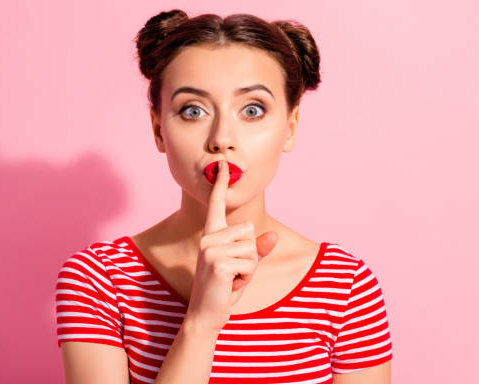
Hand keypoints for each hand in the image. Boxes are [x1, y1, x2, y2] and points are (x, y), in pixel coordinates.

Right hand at [185, 160, 278, 330]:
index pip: (216, 205)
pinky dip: (247, 278)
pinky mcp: (219, 263)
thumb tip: (272, 234)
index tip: (222, 164)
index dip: (220, 184)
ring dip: (249, 268)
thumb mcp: (244, 266)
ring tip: (232, 278)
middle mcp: (209, 238)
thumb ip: (257, 250)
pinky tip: (231, 284)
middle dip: (251, 256)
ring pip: (252, 248)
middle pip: (250, 231)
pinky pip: (250, 263)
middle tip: (233, 272)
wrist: (206, 314)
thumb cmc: (224, 288)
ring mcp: (211, 250)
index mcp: (212, 235)